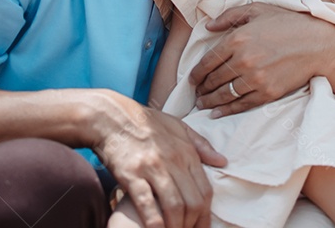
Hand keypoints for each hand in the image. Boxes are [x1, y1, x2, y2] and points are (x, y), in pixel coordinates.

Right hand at [92, 92, 223, 227]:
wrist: (112, 117)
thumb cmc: (146, 122)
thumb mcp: (179, 127)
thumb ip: (201, 145)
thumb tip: (223, 161)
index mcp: (186, 152)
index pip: (205, 189)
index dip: (206, 214)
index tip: (203, 227)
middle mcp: (173, 161)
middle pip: (193, 201)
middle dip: (193, 224)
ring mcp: (153, 168)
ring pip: (174, 205)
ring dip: (177, 226)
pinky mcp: (132, 175)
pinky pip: (147, 204)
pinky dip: (154, 223)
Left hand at [190, 3, 330, 116]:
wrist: (317, 44)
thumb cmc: (288, 24)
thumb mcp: (257, 10)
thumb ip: (229, 16)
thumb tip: (208, 26)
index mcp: (237, 39)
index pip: (207, 61)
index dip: (196, 73)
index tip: (192, 80)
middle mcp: (243, 60)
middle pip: (213, 80)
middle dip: (201, 89)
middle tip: (197, 94)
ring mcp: (255, 78)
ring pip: (224, 94)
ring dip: (210, 101)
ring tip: (203, 104)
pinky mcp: (267, 92)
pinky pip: (241, 104)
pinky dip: (226, 111)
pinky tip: (217, 113)